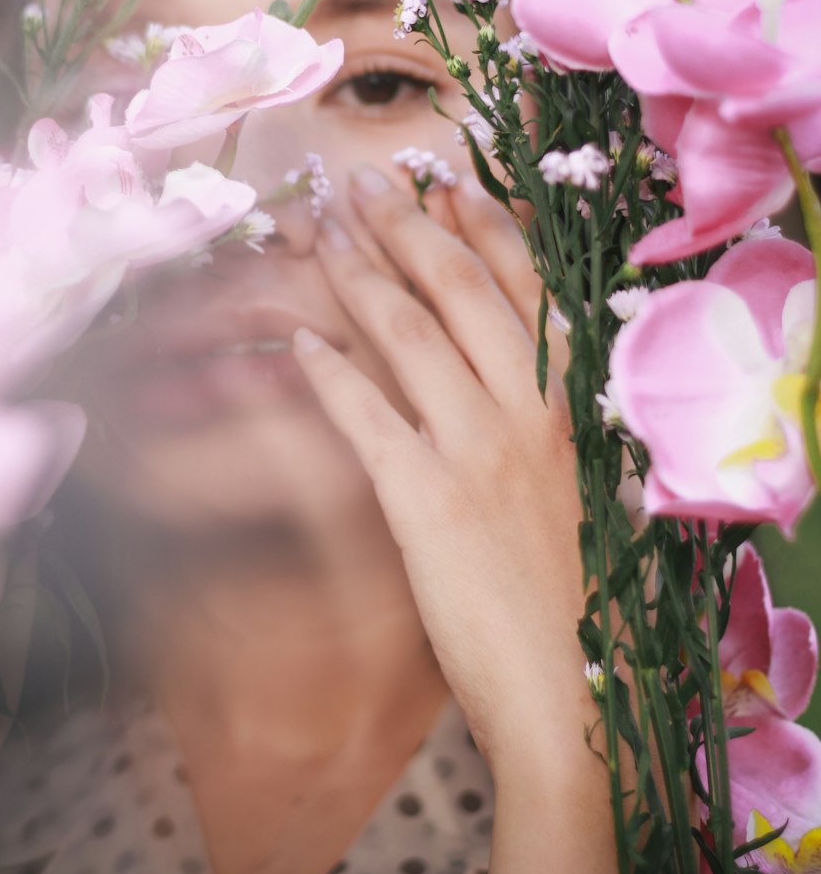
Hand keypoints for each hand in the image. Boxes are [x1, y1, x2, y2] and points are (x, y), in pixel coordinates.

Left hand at [293, 164, 585, 768]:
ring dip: (360, 273)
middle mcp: (532, 410)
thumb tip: (492, 360)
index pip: (526, 287)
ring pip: (411, 334)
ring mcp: (480, 451)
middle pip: (461, 289)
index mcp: (572, 403)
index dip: (480, 225)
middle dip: (407, 224)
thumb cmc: (576, 589)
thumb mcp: (574, 482)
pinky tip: (298, 342)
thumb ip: (538, 416)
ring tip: (324, 231)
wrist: (574, 691)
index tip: (442, 183)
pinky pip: (367, 417)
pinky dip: (330, 372)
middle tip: (363, 181)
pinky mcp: (428, 501)